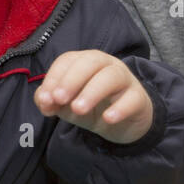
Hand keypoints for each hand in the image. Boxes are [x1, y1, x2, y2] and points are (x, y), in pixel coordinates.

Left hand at [34, 50, 152, 143]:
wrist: (122, 123)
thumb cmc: (91, 106)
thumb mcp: (66, 105)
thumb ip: (49, 101)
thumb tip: (43, 101)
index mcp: (85, 62)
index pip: (68, 60)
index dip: (54, 77)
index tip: (46, 98)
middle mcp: (106, 65)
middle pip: (90, 62)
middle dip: (72, 80)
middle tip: (59, 99)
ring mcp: (125, 79)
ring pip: (111, 77)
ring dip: (92, 91)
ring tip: (78, 109)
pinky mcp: (139, 98)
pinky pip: (132, 99)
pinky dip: (120, 108)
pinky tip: (108, 118)